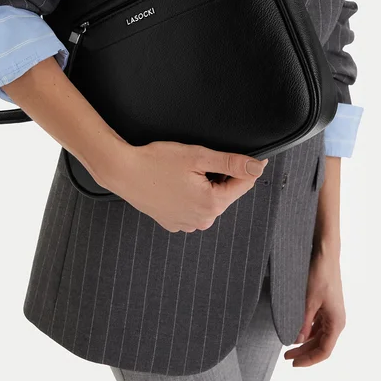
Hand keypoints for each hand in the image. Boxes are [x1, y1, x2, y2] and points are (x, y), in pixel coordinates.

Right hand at [101, 140, 268, 232]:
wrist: (123, 172)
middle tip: (197, 162)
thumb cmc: (156, 162)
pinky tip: (174, 183)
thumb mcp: (198, 157)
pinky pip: (192, 207)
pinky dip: (189, 195)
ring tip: (183, 173)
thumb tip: (257, 168)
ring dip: (204, 186)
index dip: (245, 167)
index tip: (245, 155)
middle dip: (218, 176)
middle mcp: (202, 220)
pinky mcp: (173, 223)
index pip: (243, 184)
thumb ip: (231, 163)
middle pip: (225, 193)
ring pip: (208, 200)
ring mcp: (187, 224)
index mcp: (212, 205)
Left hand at [283, 247, 345, 366]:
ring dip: (304, 341)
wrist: (325, 253)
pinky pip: (317, 324)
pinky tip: (295, 330)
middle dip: (304, 352)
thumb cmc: (320, 274)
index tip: (294, 363)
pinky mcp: (326, 305)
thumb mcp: (308, 300)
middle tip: (286, 356)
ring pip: (318, 335)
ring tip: (288, 345)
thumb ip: (303, 322)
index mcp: (336, 322)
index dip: (309, 359)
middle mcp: (336, 320)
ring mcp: (331, 312)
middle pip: (321, 344)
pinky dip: (306, 329)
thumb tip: (297, 340)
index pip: (324, 350)